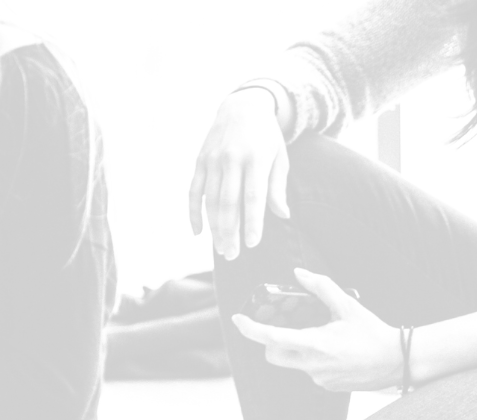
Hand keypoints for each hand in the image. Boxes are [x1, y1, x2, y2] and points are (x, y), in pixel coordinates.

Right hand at [189, 86, 291, 258]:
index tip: (252, 244)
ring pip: (211, 200)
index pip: (253, 196)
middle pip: (229, 202)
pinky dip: (194, 213)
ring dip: (214, 227)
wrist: (242, 106)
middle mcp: (232, 158)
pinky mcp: (200, 161)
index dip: (252, 222)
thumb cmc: (266, 137)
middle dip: (230, 232)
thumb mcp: (279, 157)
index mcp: (256, 157)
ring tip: (221, 249)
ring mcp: (213, 159)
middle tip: (232, 255)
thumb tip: (282, 216)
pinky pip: (194, 191)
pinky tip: (198, 232)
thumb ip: (278, 187)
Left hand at [231, 268, 400, 391]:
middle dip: (271, 341)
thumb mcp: (348, 305)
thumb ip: (321, 288)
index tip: (238, 319)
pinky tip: (333, 349)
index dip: (251, 329)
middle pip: (273, 355)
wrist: (397, 361)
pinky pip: (308, 370)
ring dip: (295, 347)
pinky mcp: (326, 386)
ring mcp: (318, 379)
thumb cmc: (372, 332)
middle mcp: (312, 366)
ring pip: (292, 362)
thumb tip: (298, 275)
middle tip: (282, 325)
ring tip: (319, 334)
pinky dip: (311, 357)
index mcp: (316, 344)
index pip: (272, 339)